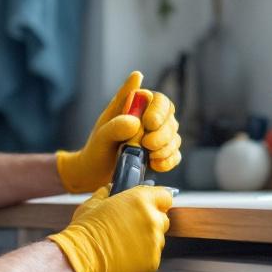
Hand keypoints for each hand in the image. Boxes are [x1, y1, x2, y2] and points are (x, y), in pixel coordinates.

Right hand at [46, 186, 172, 271]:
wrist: (80, 258)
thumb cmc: (85, 230)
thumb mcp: (93, 203)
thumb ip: (107, 194)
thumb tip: (110, 189)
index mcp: (140, 200)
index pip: (165, 197)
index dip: (156, 202)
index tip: (149, 207)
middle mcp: (152, 219)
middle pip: (162, 219)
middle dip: (150, 223)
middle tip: (131, 229)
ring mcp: (154, 242)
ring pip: (158, 240)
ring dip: (146, 241)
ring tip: (124, 245)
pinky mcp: (152, 262)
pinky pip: (152, 257)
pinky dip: (142, 258)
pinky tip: (125, 257)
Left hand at [55, 71, 182, 193]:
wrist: (97, 171)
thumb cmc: (98, 147)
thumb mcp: (102, 135)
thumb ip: (116, 125)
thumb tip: (135, 121)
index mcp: (138, 105)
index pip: (160, 100)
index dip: (158, 110)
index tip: (148, 123)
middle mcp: (151, 118)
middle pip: (170, 120)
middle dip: (162, 134)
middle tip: (147, 144)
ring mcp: (159, 137)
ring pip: (174, 138)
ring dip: (165, 148)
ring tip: (149, 156)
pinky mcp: (162, 154)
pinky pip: (174, 156)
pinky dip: (167, 161)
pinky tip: (155, 165)